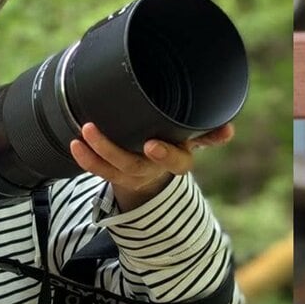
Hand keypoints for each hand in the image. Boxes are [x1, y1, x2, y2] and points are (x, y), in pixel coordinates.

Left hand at [70, 122, 234, 211]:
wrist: (155, 170)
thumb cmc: (175, 143)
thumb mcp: (192, 138)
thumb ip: (208, 131)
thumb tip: (229, 129)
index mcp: (177, 160)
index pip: (177, 162)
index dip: (165, 155)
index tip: (152, 145)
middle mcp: (153, 170)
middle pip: (134, 166)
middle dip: (114, 151)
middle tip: (96, 131)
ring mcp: (131, 174)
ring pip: (112, 168)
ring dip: (95, 151)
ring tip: (83, 131)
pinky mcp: (114, 174)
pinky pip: (98, 171)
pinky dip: (86, 159)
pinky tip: (75, 143)